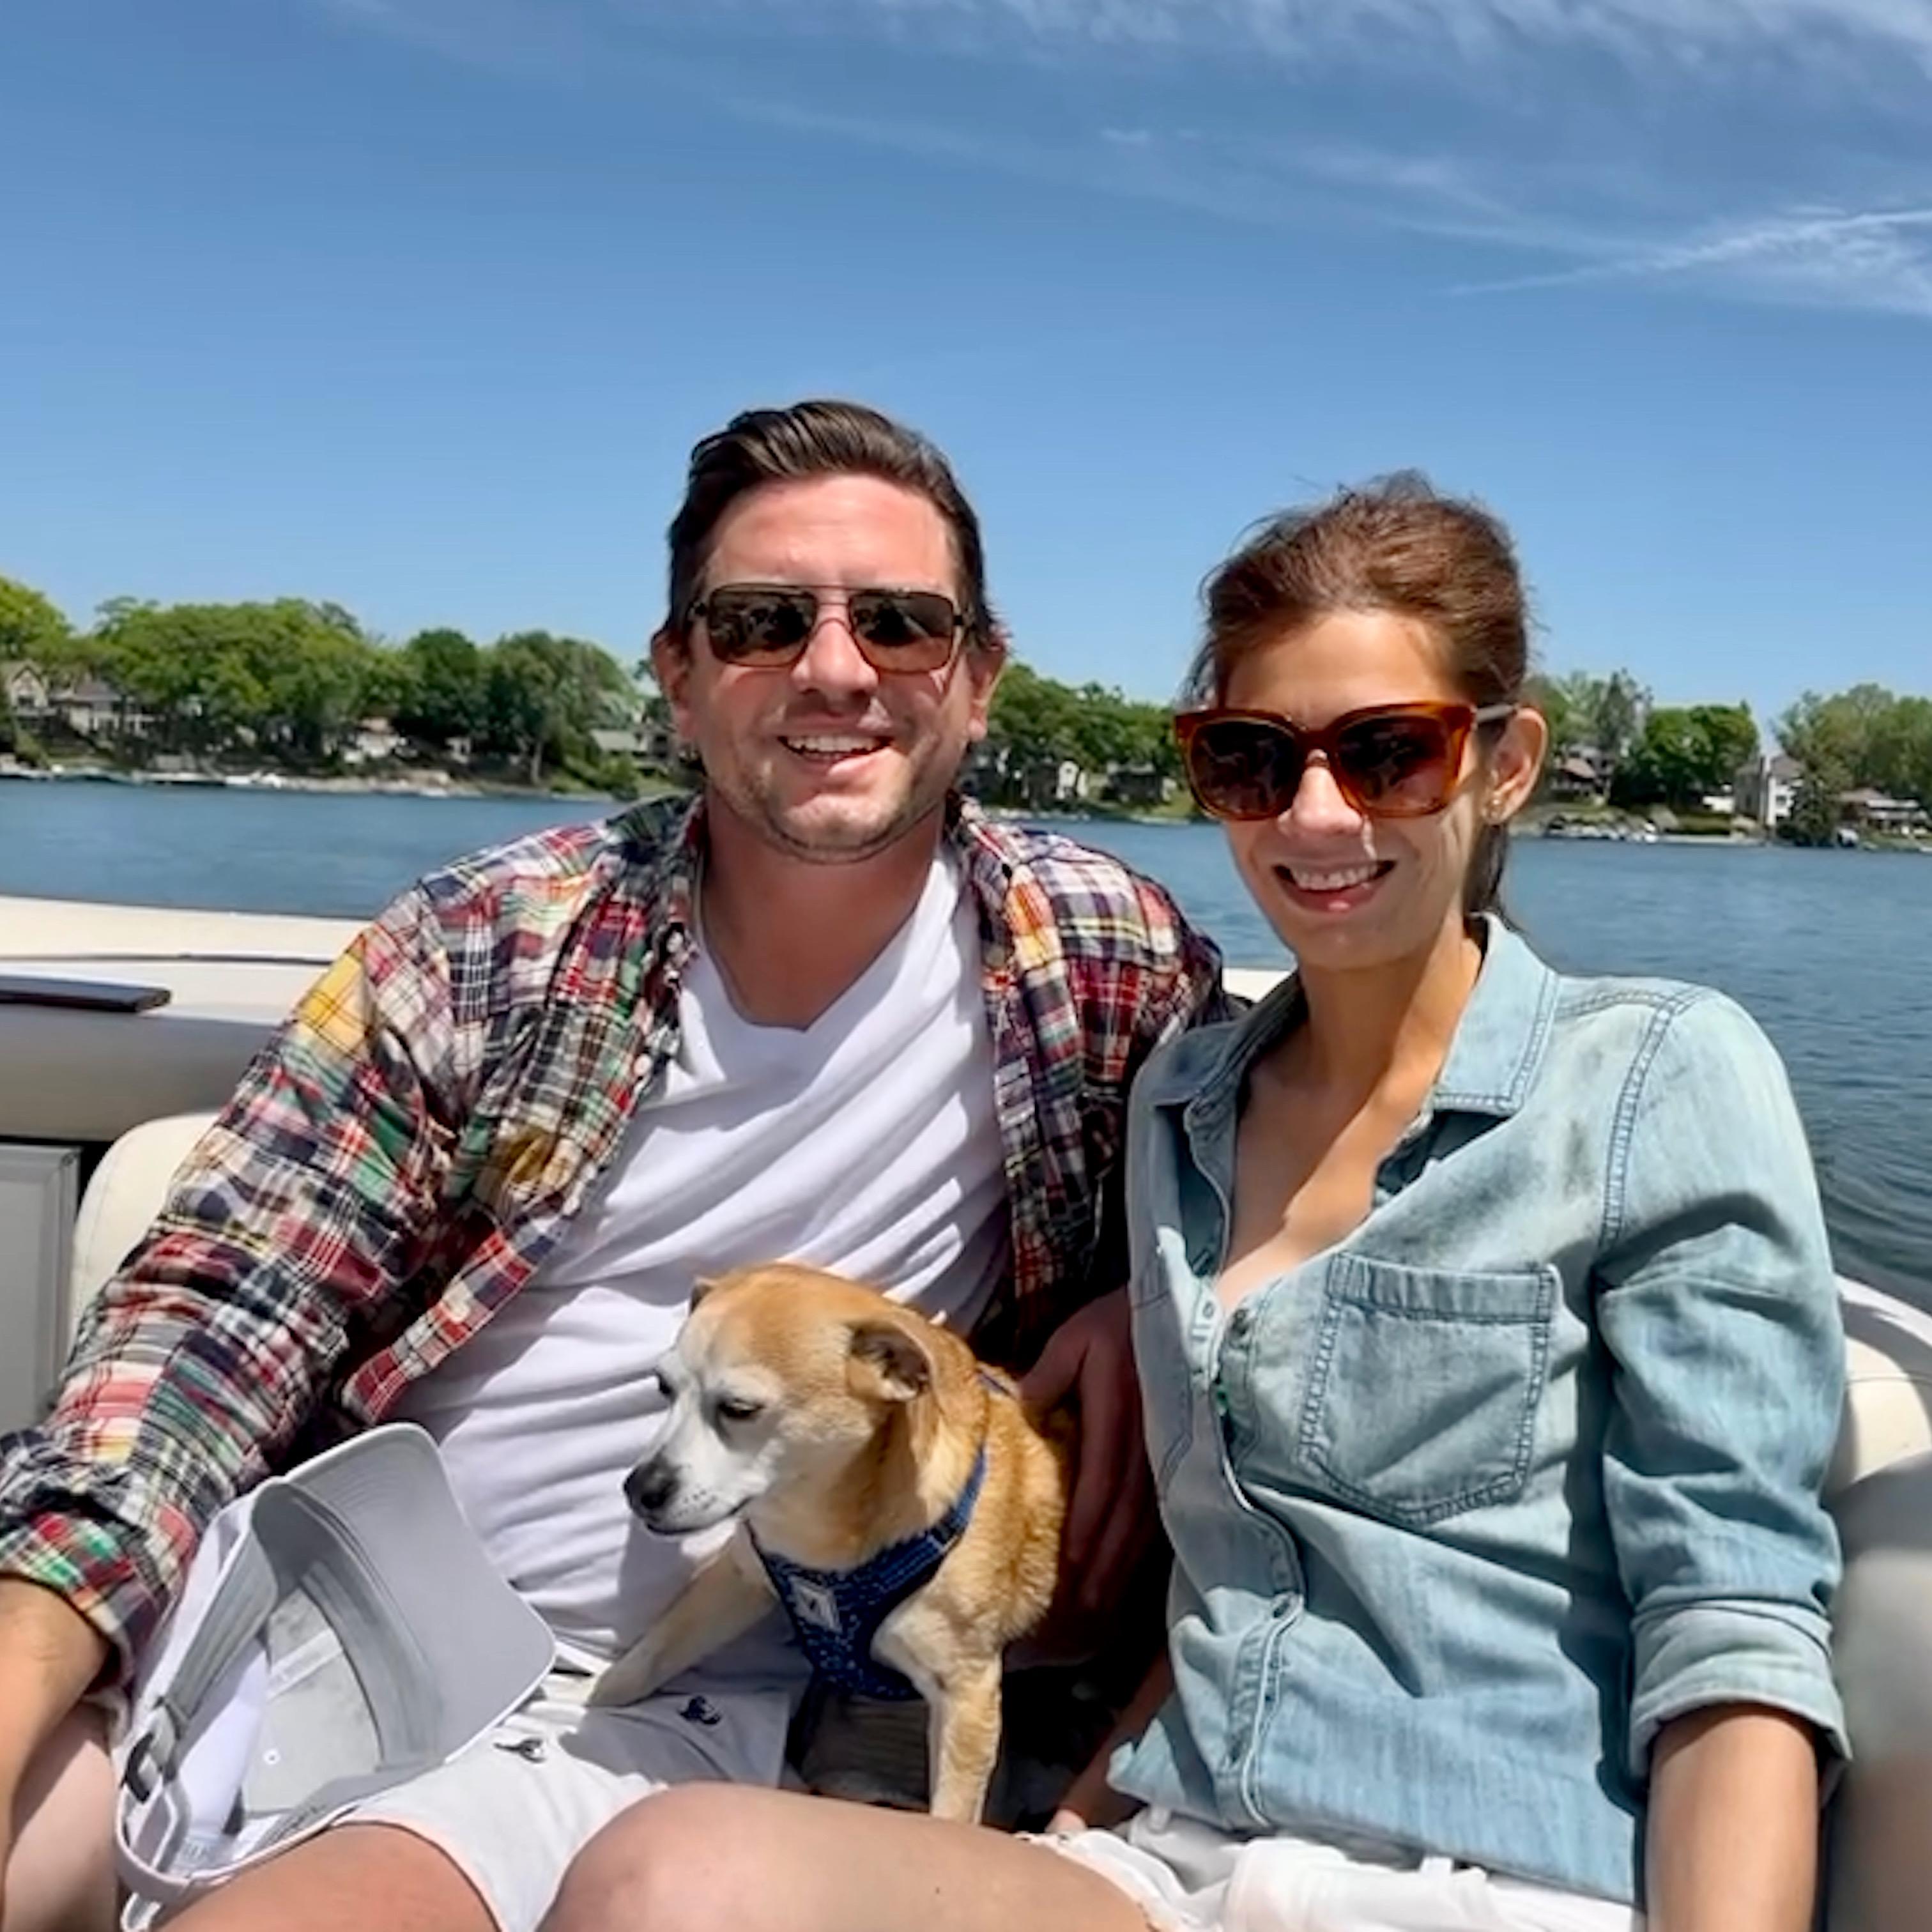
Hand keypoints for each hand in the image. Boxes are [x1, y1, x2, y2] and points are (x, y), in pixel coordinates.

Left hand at [1021, 1288, 1156, 1621]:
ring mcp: (1171, 1449)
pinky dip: (1150, 1540)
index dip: (1088, 1524)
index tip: (1073, 1565)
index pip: (1101, 1480)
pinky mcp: (1183, 1451)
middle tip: (1087, 1608)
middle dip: (1107, 1561)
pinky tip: (1135, 1567)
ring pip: (1150, 1517)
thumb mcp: (1078, 1336)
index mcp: (1117, 1413)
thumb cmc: (1121, 1321)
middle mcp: (1148, 1440)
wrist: (1190, 1308)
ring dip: (1128, 1561)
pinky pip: (1167, 1505)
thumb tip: (1022, 1407)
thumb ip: (1050, 1373)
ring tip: (1106, 1602)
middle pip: (1127, 1512)